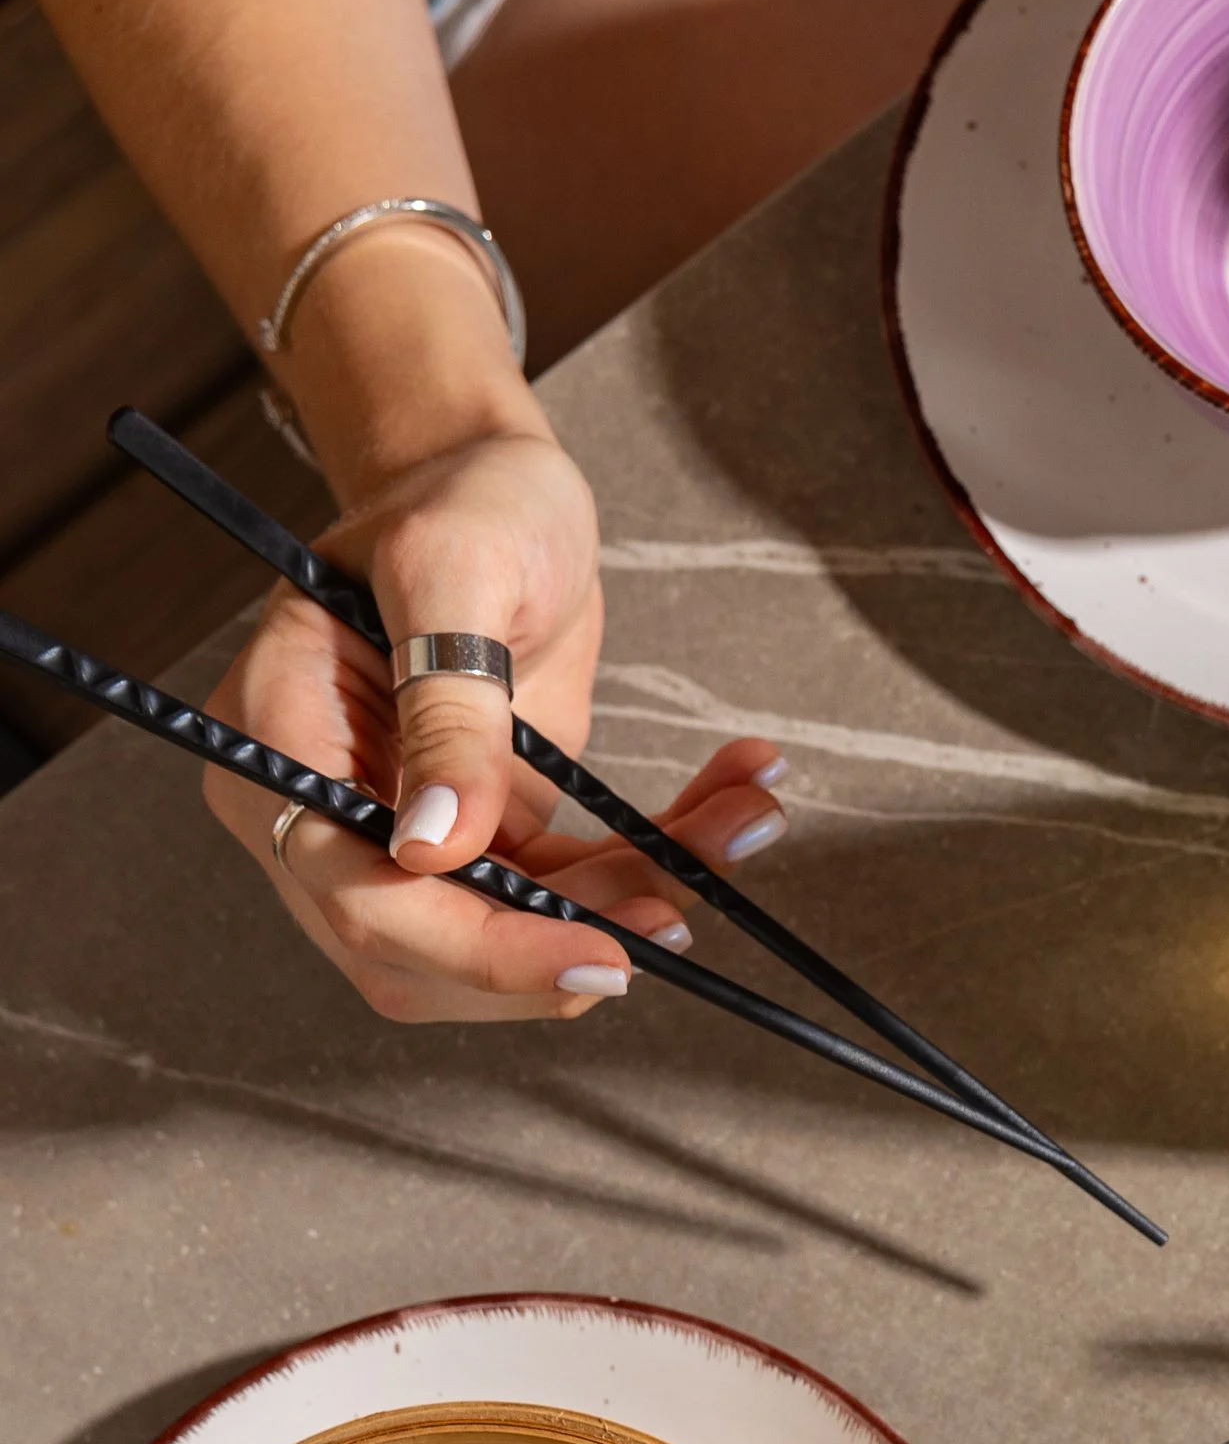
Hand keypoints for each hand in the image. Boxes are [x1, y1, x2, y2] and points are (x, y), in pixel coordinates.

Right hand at [201, 420, 789, 1021]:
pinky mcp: (479, 843)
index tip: (596, 954)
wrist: (502, 490)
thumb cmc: (462, 499)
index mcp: (277, 735)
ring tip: (737, 826)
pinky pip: (559, 895)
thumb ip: (448, 709)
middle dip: (561, 943)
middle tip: (679, 909)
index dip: (477, 947)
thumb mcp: (456, 569)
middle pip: (425, 953)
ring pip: (505, 939)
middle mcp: (319, 807)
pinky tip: (728, 814)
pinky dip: (647, 871)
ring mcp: (396, 836)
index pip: (360, 891)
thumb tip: (434, 849)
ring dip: (628, 906)